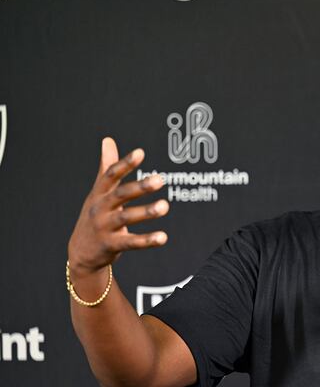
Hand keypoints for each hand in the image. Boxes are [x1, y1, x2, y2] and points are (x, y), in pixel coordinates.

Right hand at [67, 137, 169, 275]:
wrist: (81, 251)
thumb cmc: (96, 215)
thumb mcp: (98, 192)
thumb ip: (107, 167)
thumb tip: (108, 140)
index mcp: (99, 193)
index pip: (110, 175)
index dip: (125, 164)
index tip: (140, 152)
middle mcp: (100, 208)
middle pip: (120, 195)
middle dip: (139, 187)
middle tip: (160, 179)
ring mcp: (104, 227)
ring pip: (126, 218)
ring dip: (146, 212)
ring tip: (165, 206)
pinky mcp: (111, 246)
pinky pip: (131, 242)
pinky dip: (147, 240)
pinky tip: (163, 237)